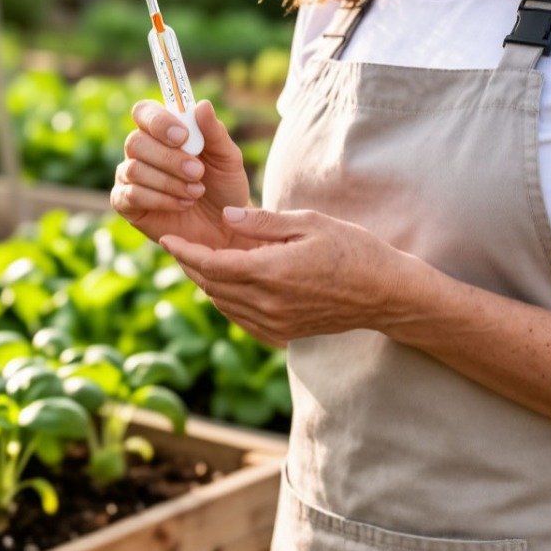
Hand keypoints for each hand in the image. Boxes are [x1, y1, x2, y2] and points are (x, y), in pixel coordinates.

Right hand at [111, 100, 252, 249]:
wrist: (224, 227)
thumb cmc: (224, 187)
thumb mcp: (227, 158)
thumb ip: (214, 132)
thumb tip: (202, 105)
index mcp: (162, 131)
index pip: (144, 112)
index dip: (158, 121)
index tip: (183, 136)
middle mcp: (141, 151)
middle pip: (135, 141)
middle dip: (168, 158)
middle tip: (197, 172)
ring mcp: (130, 177)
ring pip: (134, 169)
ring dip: (169, 182)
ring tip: (195, 192)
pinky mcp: (126, 203)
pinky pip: (130, 195)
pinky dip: (160, 199)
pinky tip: (182, 204)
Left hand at [159, 207, 424, 345]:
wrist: (385, 294)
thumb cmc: (352, 250)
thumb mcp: (310, 223)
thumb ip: (264, 222)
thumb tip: (225, 217)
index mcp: (271, 271)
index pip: (211, 264)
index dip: (184, 252)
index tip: (166, 239)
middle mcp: (267, 302)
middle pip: (211, 285)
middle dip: (189, 265)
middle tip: (177, 246)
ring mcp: (274, 323)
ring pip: (223, 303)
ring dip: (205, 283)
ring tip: (196, 262)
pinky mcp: (281, 333)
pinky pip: (240, 318)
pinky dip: (225, 300)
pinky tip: (225, 284)